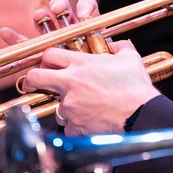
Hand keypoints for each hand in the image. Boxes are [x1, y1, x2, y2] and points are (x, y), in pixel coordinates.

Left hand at [4, 0, 160, 134]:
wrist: (141, 115)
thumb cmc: (136, 88)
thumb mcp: (130, 60)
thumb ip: (121, 48)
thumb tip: (118, 45)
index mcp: (81, 64)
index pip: (48, 55)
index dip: (45, 60)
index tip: (46, 65)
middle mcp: (70, 83)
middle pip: (35, 77)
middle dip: (31, 81)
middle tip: (33, 85)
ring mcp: (69, 106)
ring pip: (56, 107)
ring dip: (67, 109)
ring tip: (87, 110)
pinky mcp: (73, 126)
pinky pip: (69, 127)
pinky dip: (78, 126)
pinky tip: (93, 124)